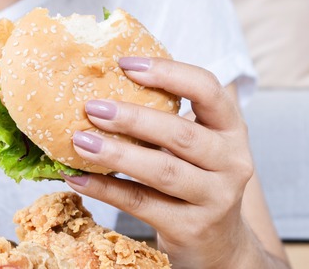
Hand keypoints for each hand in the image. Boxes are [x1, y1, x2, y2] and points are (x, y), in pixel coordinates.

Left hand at [63, 57, 255, 267]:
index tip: (125, 64)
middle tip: (92, 107)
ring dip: (116, 153)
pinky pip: (141, 203)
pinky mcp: (191, 228)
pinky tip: (76, 177)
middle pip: (181, 133)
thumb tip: (99, 87)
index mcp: (231, 129)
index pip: (208, 90)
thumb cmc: (194, 180)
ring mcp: (215, 198)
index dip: (168, 73)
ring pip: (162, 171)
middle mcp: (232, 162)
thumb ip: (164, 118)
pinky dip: (105, 188)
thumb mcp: (194, 146)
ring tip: (80, 140)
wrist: (219, 245)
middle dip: (133, 118)